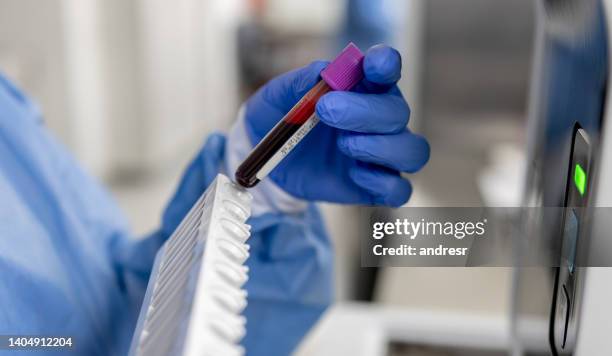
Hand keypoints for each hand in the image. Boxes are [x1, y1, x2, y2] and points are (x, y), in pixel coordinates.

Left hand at [244, 44, 428, 205]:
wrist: (267, 157)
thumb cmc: (280, 117)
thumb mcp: (278, 95)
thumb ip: (299, 82)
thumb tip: (321, 72)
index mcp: (362, 86)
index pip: (387, 68)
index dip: (386, 64)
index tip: (374, 65)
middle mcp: (379, 118)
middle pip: (398, 112)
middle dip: (365, 112)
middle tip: (326, 111)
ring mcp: (380, 153)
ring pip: (413, 151)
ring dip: (381, 147)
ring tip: (345, 145)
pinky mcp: (374, 184)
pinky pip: (400, 189)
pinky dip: (383, 183)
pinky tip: (354, 174)